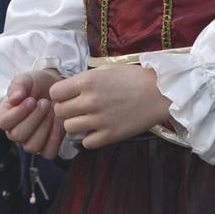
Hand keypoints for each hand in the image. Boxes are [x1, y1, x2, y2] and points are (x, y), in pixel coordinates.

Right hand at [0, 69, 65, 155]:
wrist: (57, 88)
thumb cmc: (39, 84)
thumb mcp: (27, 79)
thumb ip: (18, 85)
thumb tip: (14, 98)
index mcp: (6, 114)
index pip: (4, 122)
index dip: (18, 113)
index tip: (31, 100)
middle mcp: (15, 131)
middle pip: (18, 135)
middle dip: (34, 118)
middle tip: (45, 103)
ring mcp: (30, 141)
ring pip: (32, 146)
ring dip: (44, 127)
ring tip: (52, 111)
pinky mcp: (46, 146)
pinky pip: (48, 153)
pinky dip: (54, 139)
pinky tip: (58, 123)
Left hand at [49, 64, 173, 149]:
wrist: (160, 93)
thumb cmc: (134, 77)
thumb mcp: (106, 70)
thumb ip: (85, 79)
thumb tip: (69, 89)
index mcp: (87, 81)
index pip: (55, 93)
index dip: (60, 95)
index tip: (68, 96)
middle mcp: (89, 101)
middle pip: (59, 112)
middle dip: (66, 110)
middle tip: (78, 108)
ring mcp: (99, 120)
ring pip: (69, 128)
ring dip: (76, 125)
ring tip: (88, 120)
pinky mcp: (110, 135)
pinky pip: (86, 143)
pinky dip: (90, 138)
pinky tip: (98, 130)